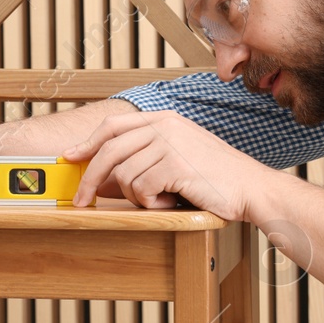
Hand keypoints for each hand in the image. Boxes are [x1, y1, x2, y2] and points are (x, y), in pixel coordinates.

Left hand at [61, 109, 275, 220]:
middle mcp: (165, 126)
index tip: (72, 157)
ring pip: (123, 175)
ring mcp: (170, 143)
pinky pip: (140, 189)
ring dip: (135, 197)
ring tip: (160, 199)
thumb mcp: (180, 155)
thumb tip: (103, 175)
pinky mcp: (174, 165)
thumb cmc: (216, 178)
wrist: (251, 188)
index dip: (88, 142)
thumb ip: (147, 156)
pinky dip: (150, 203)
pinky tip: (169, 202)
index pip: (114, 125)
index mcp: (165, 119)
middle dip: (89, 179)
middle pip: (109, 150)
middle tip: (82, 201)